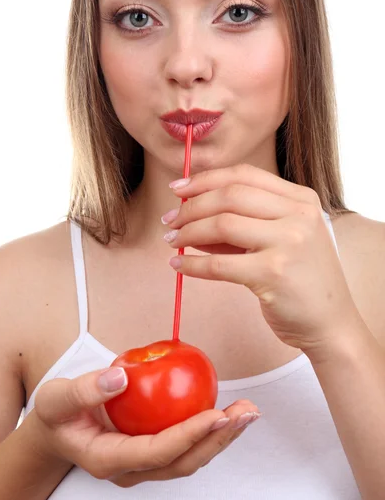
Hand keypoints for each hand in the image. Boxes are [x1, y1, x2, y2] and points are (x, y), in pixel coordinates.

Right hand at [33, 366, 259, 487]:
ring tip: (246, 412)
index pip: (156, 452)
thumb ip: (83, 390)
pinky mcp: (154, 450)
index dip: (189, 436)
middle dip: (218, 440)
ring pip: (190, 457)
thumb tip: (119, 378)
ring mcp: (145, 463)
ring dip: (221, 436)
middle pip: (183, 462)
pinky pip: (187, 443)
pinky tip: (228, 409)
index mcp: (108, 459)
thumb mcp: (57, 398)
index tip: (215, 414)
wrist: (58, 430)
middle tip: (245, 413)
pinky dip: (210, 429)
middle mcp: (132, 469)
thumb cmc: (58, 415)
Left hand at [164, 163, 361, 355]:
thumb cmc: (301, 280)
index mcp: (301, 199)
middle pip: (229, 195)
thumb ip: (243, 223)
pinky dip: (192, 265)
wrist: (330, 324)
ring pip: (222, 224)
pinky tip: (179, 267)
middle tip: (170, 219)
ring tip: (172, 241)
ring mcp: (289, 242)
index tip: (178, 187)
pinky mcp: (274, 274)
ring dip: (188, 232)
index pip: (244, 175)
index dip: (205, 178)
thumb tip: (191, 214)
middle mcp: (298, 214)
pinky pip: (219, 264)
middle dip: (191, 205)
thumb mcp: (281, 240)